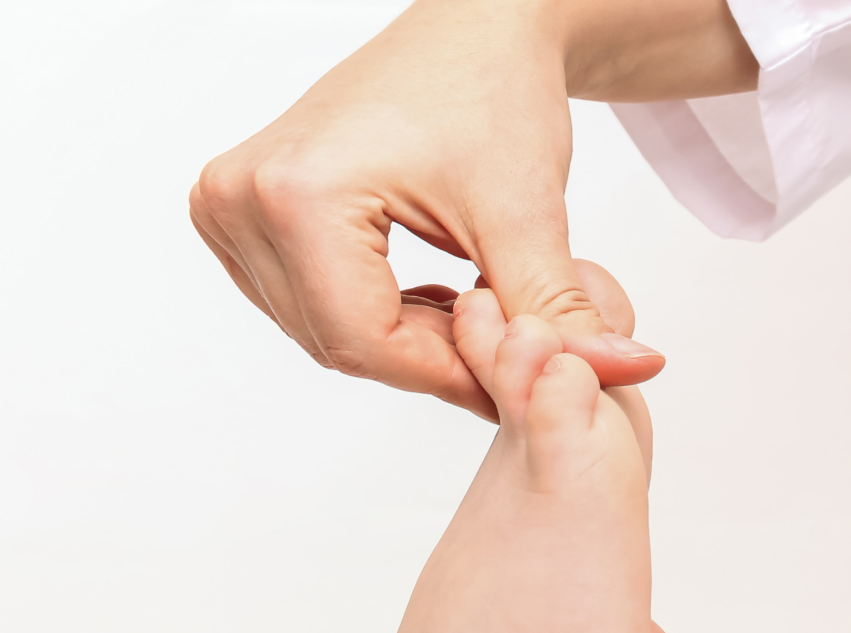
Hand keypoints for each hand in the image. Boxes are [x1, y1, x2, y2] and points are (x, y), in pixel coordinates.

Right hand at [188, 0, 754, 418]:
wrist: (473, 28)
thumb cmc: (495, 91)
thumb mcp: (528, 216)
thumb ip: (558, 315)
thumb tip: (620, 377)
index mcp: (298, 193)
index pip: (365, 341)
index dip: (447, 375)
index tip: (512, 380)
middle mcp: (241, 197)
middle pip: (339, 340)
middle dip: (430, 357)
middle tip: (504, 343)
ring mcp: (229, 203)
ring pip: (323, 331)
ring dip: (404, 338)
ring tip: (474, 303)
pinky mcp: (239, 208)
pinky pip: (306, 301)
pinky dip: (373, 312)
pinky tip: (431, 291)